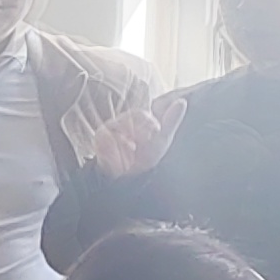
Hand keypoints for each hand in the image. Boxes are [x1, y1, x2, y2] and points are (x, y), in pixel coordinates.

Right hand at [64, 87, 188, 178]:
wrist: (129, 178)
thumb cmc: (146, 156)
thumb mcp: (162, 140)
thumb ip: (171, 121)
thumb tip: (182, 102)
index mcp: (134, 119)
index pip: (140, 114)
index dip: (149, 125)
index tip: (154, 136)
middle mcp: (118, 122)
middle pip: (126, 120)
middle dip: (137, 135)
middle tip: (140, 148)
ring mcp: (106, 131)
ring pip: (116, 130)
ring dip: (126, 145)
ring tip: (131, 156)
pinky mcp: (98, 141)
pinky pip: (106, 141)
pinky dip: (117, 152)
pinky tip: (122, 160)